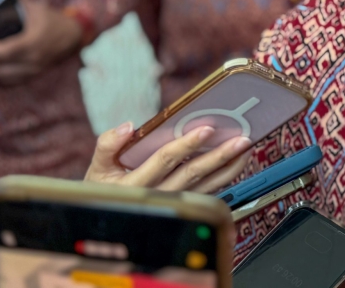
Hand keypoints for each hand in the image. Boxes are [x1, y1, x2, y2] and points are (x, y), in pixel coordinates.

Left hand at [0, 0, 82, 85]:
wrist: (75, 34)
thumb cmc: (54, 20)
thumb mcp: (37, 9)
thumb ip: (18, 3)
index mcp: (33, 42)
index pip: (3, 51)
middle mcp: (34, 59)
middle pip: (1, 68)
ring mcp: (35, 69)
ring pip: (6, 78)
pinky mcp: (36, 74)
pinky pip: (14, 81)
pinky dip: (1, 78)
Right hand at [85, 122, 252, 193]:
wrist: (109, 217)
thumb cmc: (105, 188)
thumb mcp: (98, 168)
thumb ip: (108, 145)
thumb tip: (127, 127)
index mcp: (135, 185)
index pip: (164, 161)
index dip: (186, 145)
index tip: (206, 129)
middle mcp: (158, 195)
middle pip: (193, 173)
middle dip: (219, 155)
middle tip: (241, 139)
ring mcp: (175, 202)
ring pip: (206, 185)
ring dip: (229, 166)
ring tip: (246, 147)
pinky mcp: (185, 205)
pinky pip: (209, 191)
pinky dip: (226, 176)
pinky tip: (238, 160)